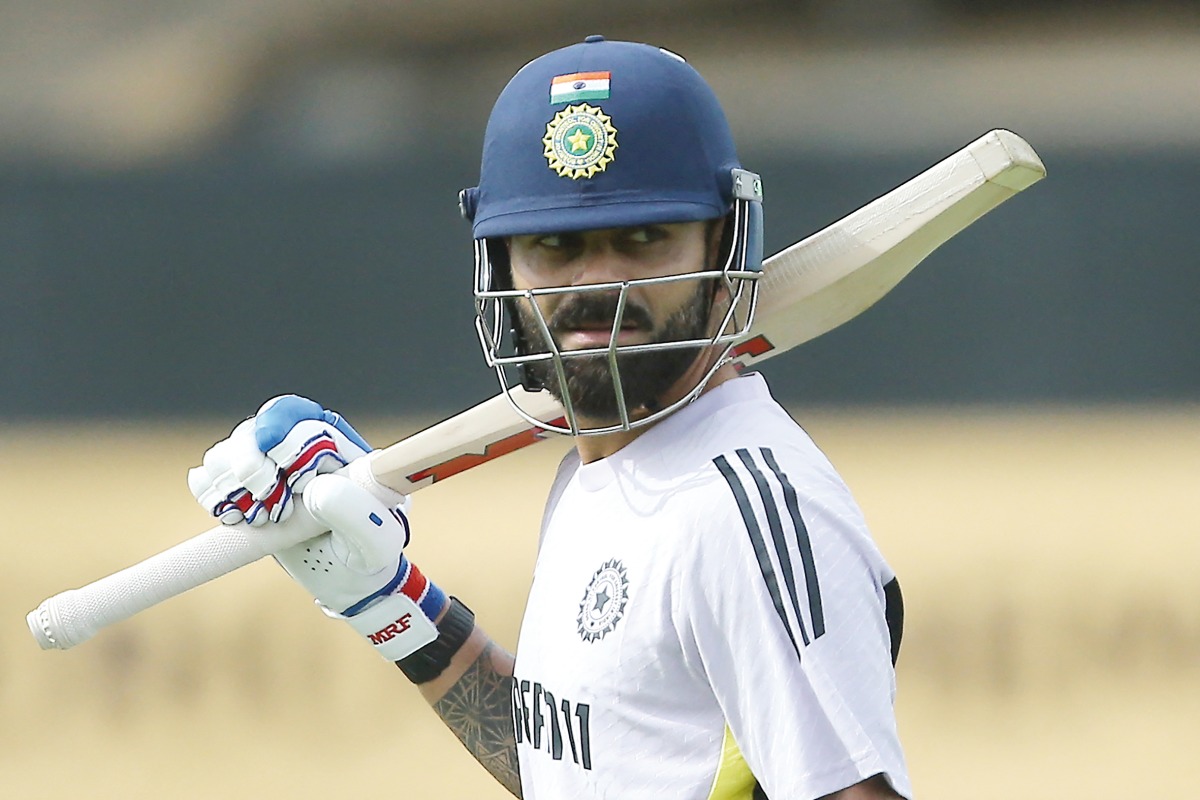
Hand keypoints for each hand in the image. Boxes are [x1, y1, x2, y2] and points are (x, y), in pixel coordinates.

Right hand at [187, 395, 444, 659]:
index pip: (298, 416)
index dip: (277, 427)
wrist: (349, 581)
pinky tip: (232, 518)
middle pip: (253, 431)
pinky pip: (208, 475)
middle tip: (272, 512)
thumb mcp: (374, 541)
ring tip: (257, 520)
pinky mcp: (244, 491)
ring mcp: (269, 469)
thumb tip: (317, 487)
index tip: (271, 453)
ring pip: (226, 452)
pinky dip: (211, 494)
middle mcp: (299, 449)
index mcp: (338, 447)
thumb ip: (354, 512)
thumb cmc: (370, 556)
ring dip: (229, 486)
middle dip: (251, 469)